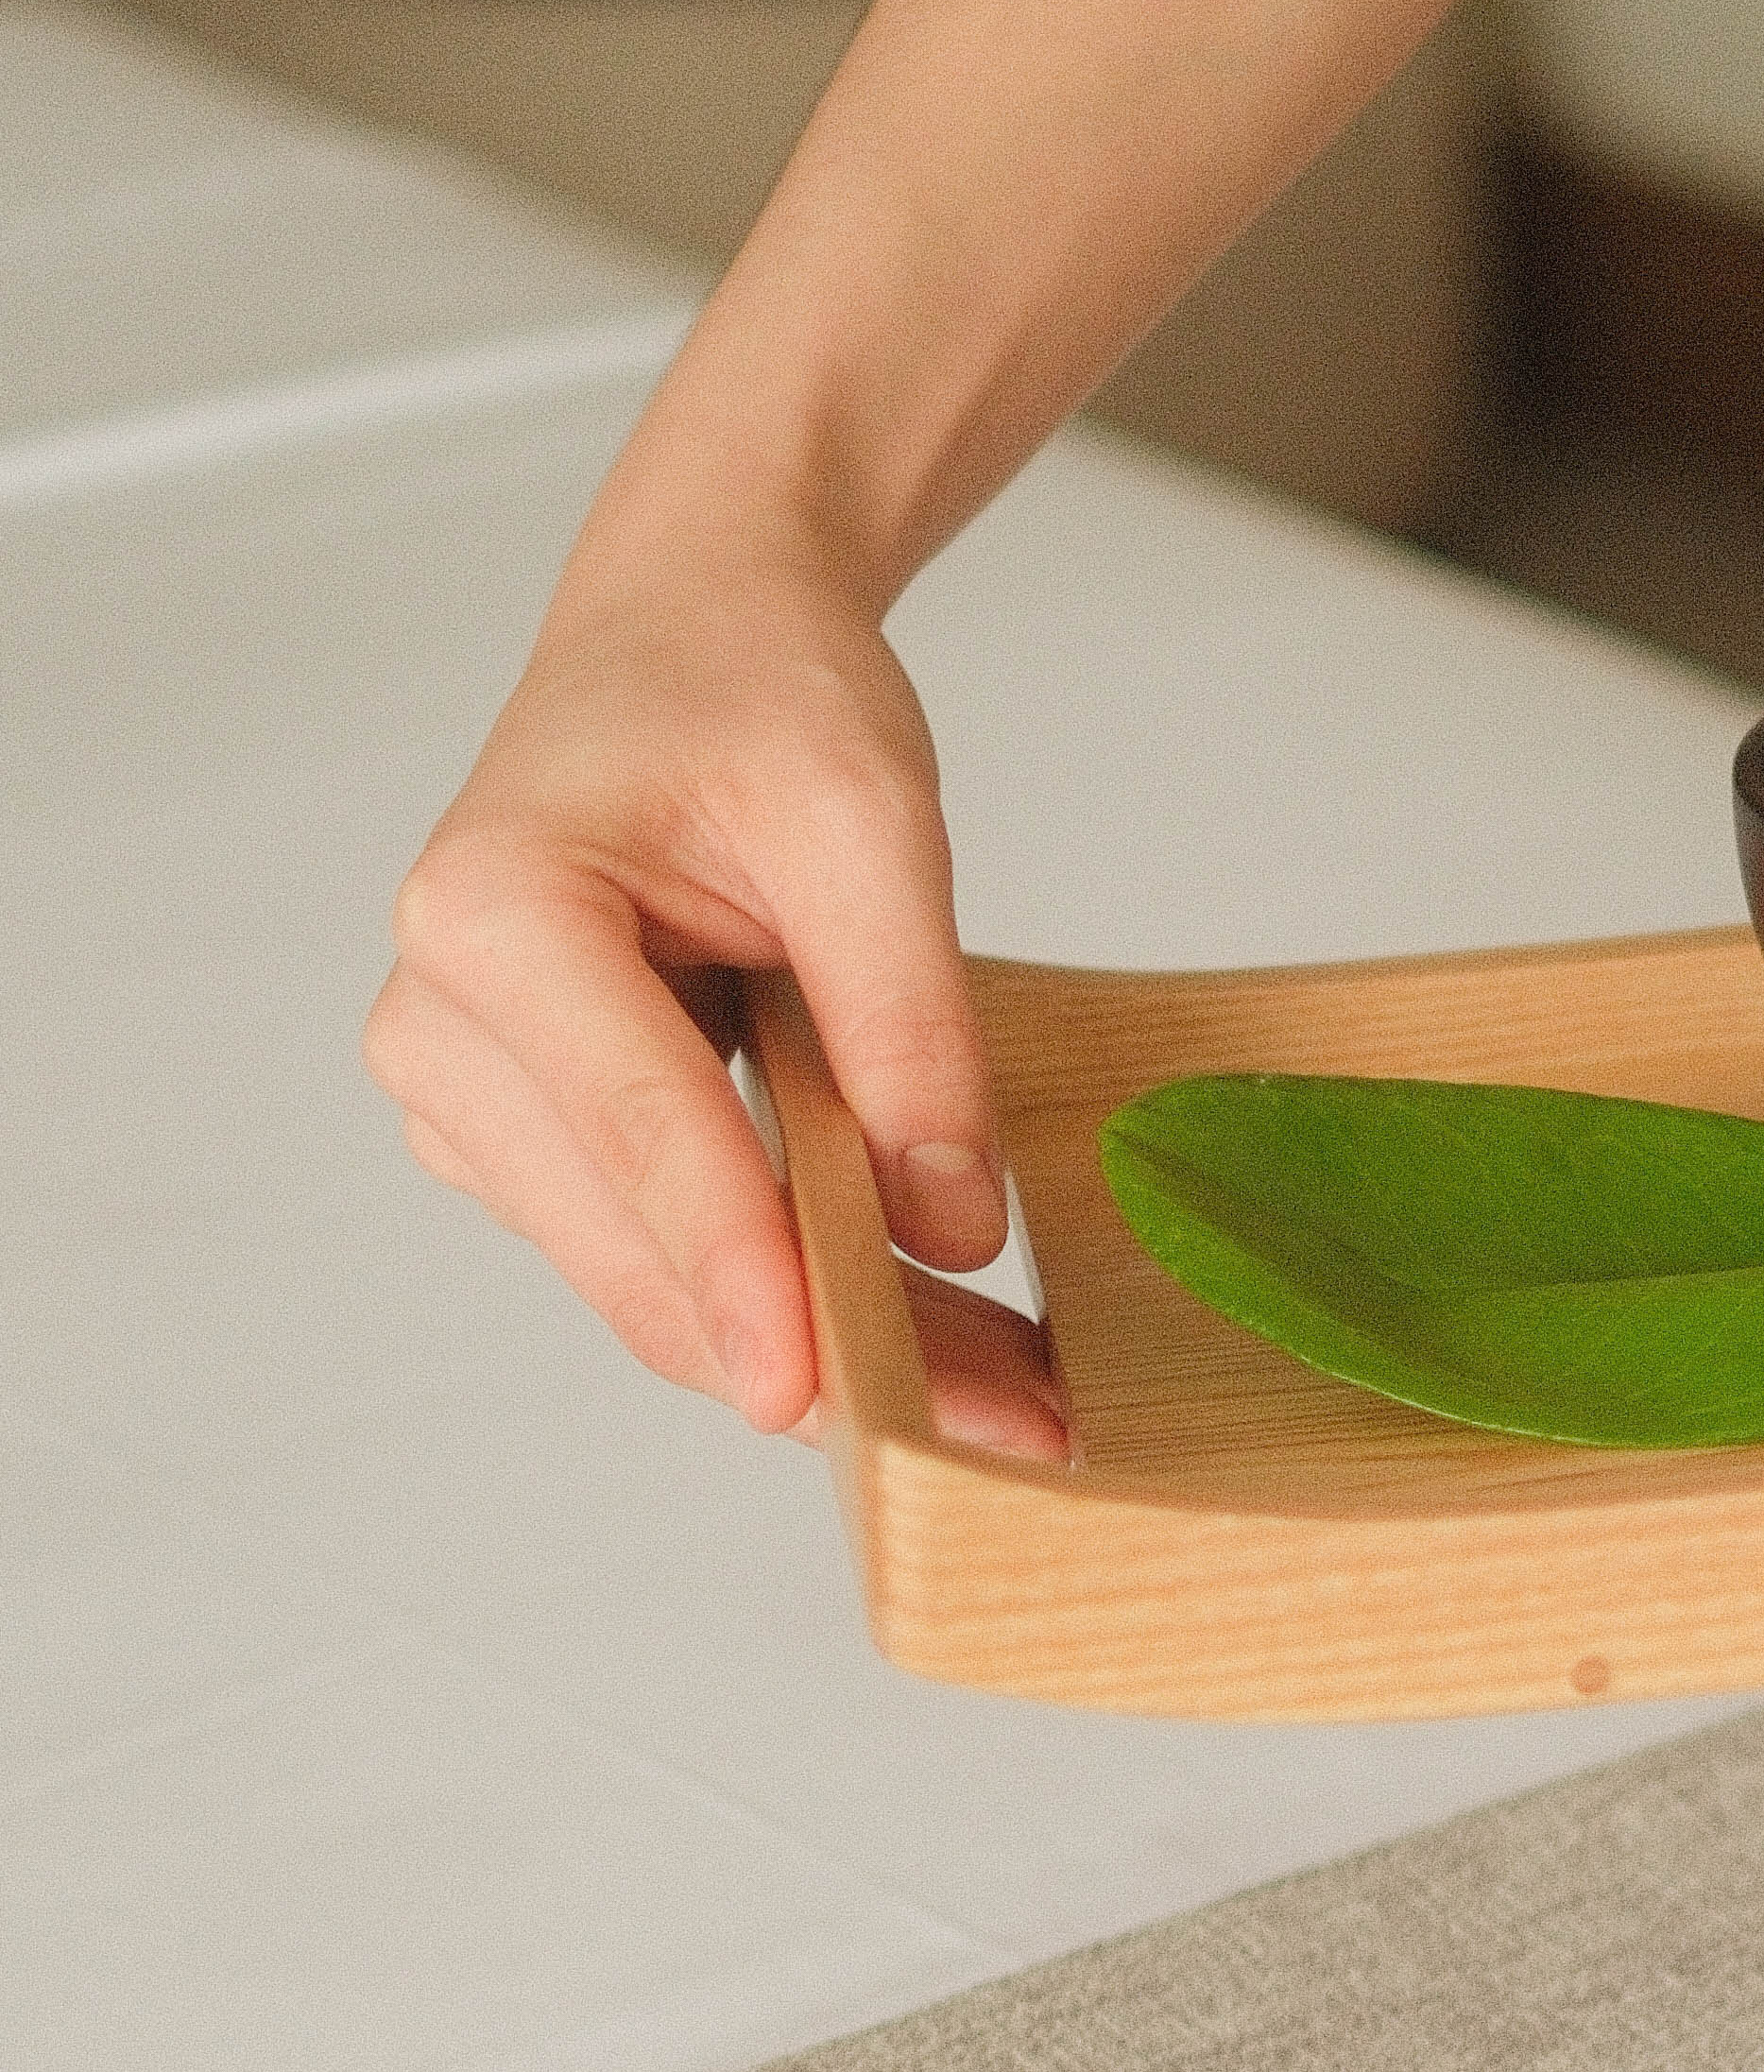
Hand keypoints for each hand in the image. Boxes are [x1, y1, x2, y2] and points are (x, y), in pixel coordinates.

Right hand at [369, 516, 1064, 1460]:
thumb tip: (952, 1230)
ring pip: (648, 1285)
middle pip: (639, 1243)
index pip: (648, 1126)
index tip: (822, 1395)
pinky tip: (920, 1337)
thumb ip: (911, 1025)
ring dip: (818, 1351)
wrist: (691, 639)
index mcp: (499, 911)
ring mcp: (468, 1095)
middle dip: (822, 1349)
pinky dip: (784, 1306)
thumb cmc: (757, 693)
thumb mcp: (872, 823)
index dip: (745, 1270)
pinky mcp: (522, 1144)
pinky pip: (658, 1261)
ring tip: (1004, 1399)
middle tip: (1012, 1432)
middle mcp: (443, 1018)